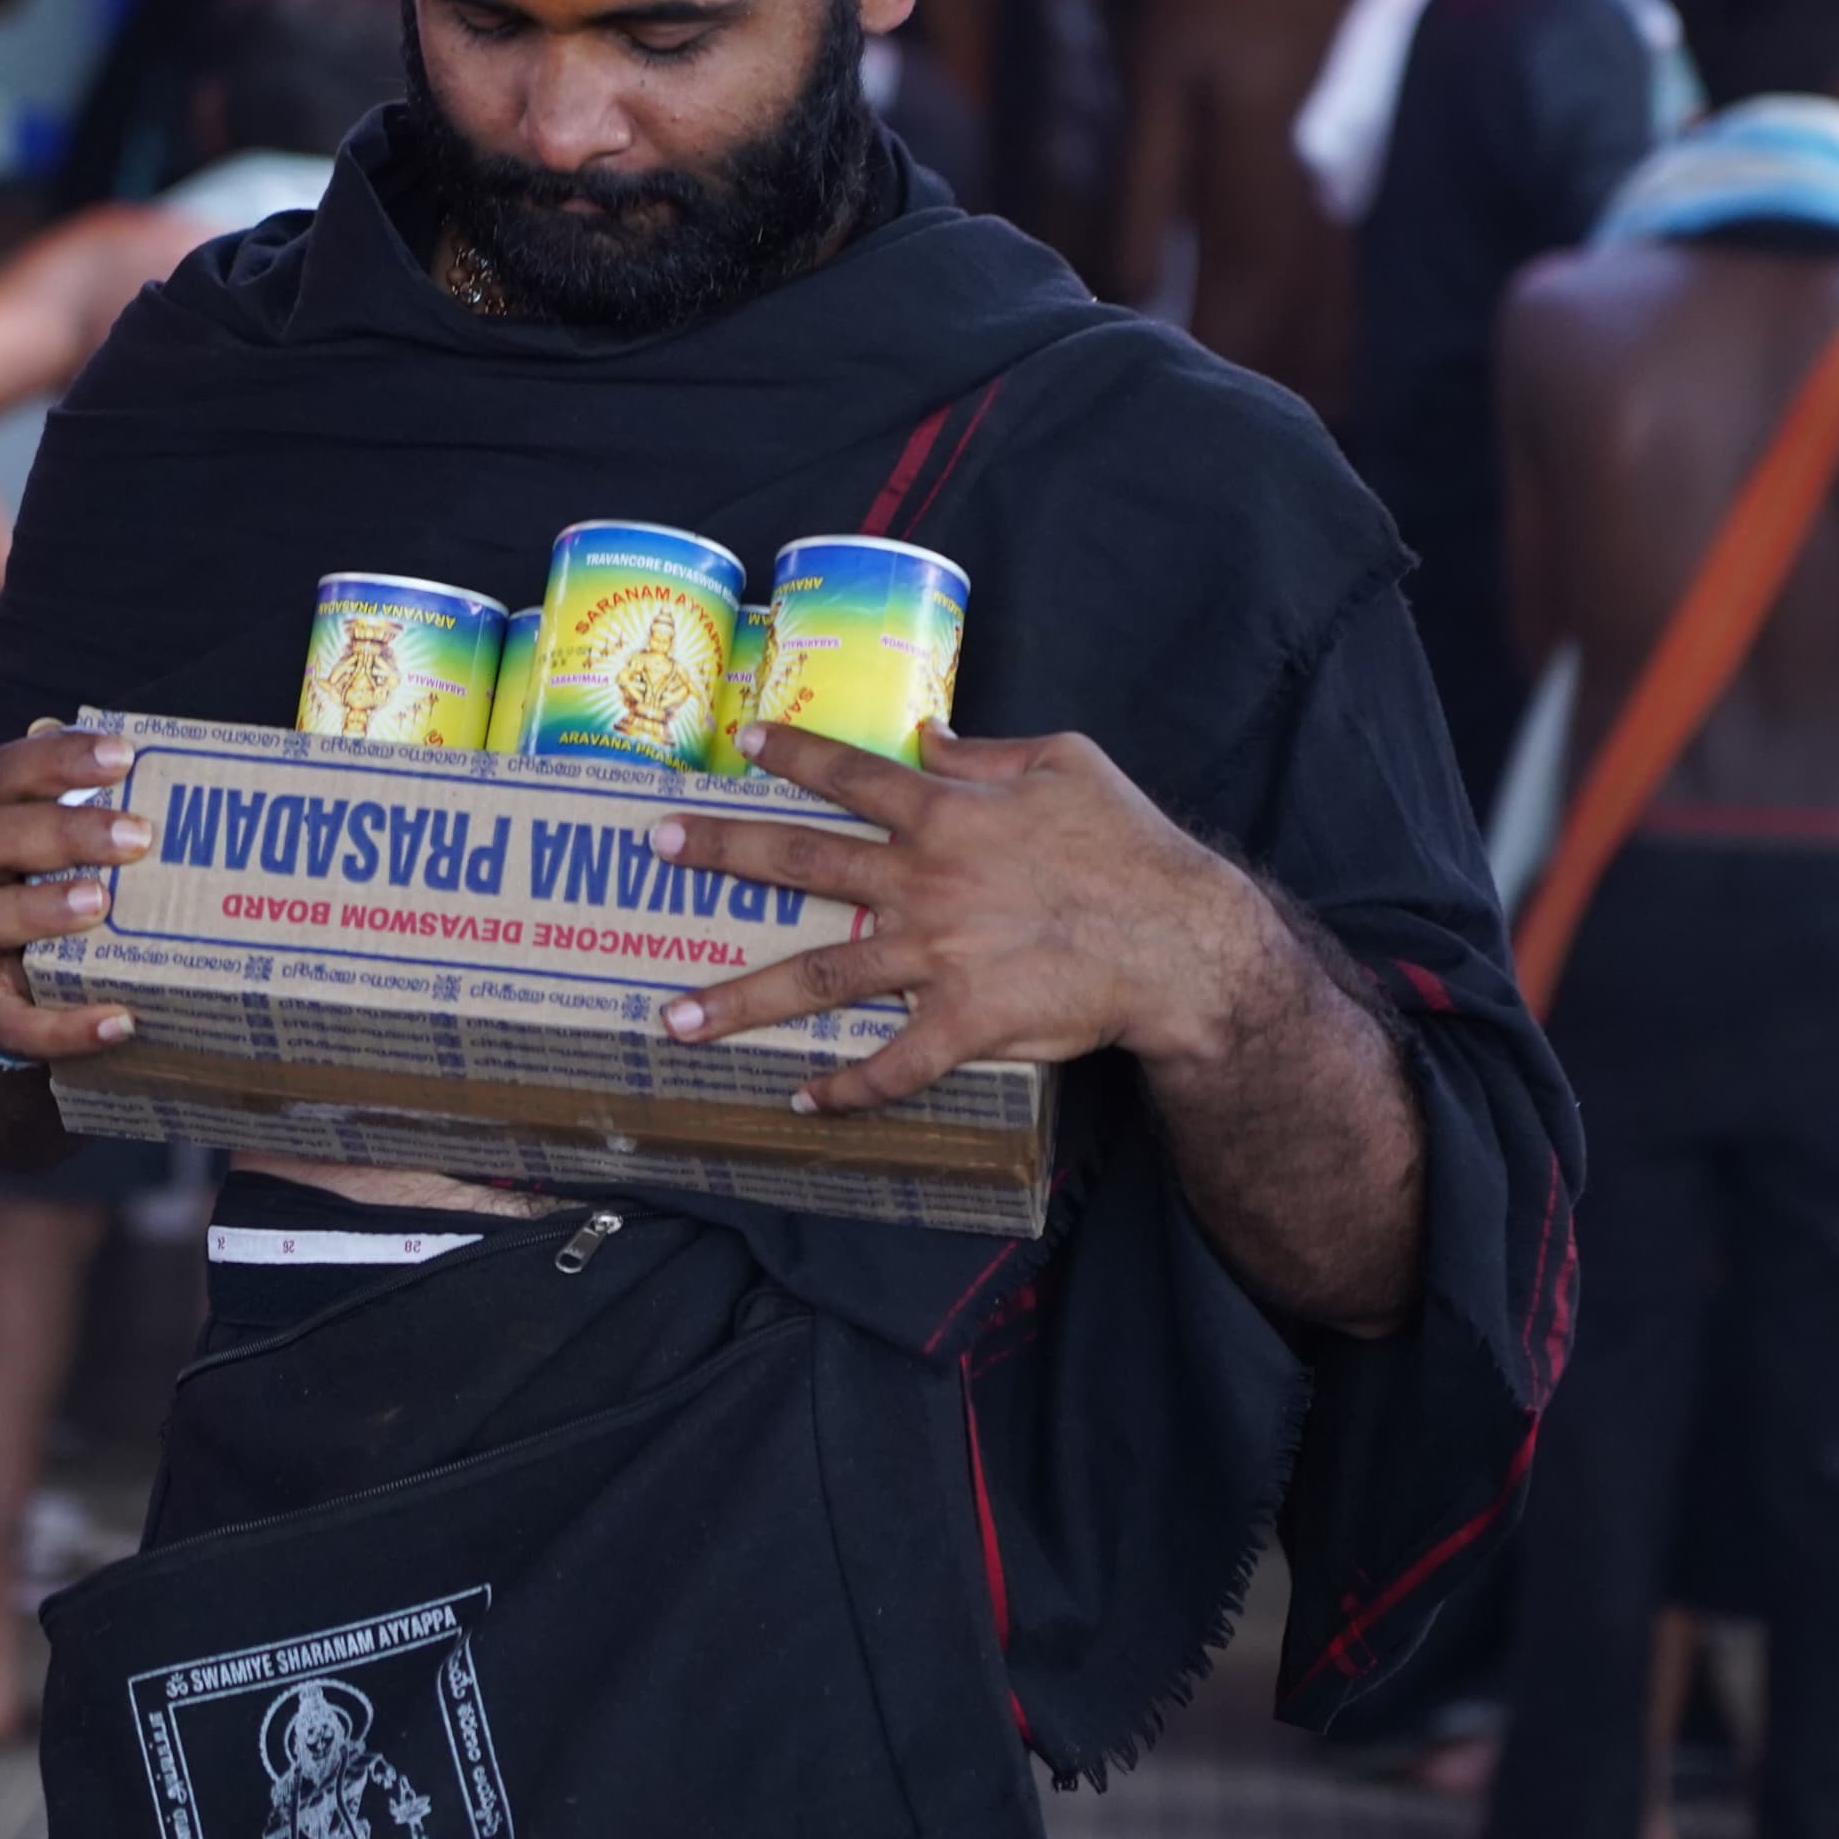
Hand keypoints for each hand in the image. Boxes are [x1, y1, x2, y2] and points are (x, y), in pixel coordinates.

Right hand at [0, 722, 154, 1063]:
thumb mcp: (53, 827)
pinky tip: (117, 1021)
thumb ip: (96, 798)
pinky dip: (63, 1026)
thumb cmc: (39, 875)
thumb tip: (177, 767)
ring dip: (43, 909)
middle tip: (135, 837)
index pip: (8, 770)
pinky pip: (10, 1019)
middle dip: (64, 832)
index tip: (123, 755)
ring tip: (101, 904)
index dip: (61, 759)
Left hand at [649, 719, 1289, 1113]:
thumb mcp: (1066, 762)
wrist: (1180, 938)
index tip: (741, 740)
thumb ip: (988, 750)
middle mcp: (924, 880)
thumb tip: (929, 738)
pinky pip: (893, 1063)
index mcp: (946, 812)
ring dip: (739, 1002)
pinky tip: (804, 1100)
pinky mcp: (964, 1022)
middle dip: (722, 851)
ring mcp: (938, 955)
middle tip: (657, 846)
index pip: (849, 774)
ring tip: (672, 1018)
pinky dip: (848, 1088)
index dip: (792, 752)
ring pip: (819, 977)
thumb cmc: (1130, 843)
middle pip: (802, 860)